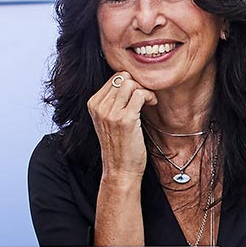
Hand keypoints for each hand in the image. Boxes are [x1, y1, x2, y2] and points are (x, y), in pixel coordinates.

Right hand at [87, 71, 152, 193]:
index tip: (137, 94)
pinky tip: (152, 104)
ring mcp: (111, 113)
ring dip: (144, 89)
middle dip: (137, 84)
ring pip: (131, 83)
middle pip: (123, 77)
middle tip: (145, 97)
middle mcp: (99, 107)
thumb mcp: (108, 119)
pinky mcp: (125, 120)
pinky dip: (149, 96)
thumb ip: (113, 100)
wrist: (120, 169)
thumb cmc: (119, 144)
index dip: (129, 82)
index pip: (114, 77)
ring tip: (148, 101)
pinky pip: (140, 94)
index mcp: (93, 104)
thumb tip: (130, 79)